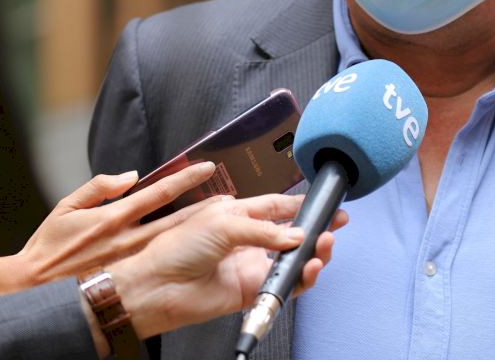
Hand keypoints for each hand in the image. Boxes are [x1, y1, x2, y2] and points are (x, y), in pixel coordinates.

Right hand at [0, 162, 220, 306]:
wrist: (32, 290)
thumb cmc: (48, 249)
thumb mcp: (66, 207)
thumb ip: (99, 187)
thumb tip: (130, 176)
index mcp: (113, 217)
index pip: (158, 192)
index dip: (185, 178)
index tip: (208, 167)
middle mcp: (127, 239)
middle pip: (176, 219)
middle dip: (205, 207)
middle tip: (233, 199)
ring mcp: (132, 261)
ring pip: (175, 241)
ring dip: (200, 229)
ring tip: (226, 220)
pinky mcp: (129, 277)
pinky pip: (162, 260)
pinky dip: (182, 251)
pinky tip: (200, 247)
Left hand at [104, 193, 346, 342]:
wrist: (158, 287)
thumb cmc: (177, 248)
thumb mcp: (224, 224)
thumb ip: (264, 230)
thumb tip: (296, 237)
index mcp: (238, 215)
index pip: (277, 206)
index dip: (301, 205)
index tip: (324, 203)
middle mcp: (247, 240)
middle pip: (291, 233)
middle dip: (315, 228)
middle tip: (336, 223)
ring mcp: (251, 265)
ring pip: (292, 259)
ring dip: (313, 253)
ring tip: (324, 245)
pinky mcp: (252, 290)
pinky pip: (284, 285)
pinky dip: (302, 278)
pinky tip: (310, 267)